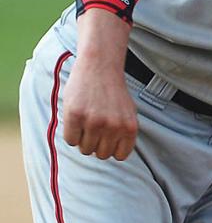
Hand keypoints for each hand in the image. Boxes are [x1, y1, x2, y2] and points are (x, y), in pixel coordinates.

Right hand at [62, 8, 137, 159]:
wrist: (100, 67)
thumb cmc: (113, 92)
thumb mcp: (128, 113)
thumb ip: (124, 134)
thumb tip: (115, 156)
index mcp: (130, 128)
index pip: (120, 156)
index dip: (111, 149)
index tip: (106, 139)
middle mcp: (114, 126)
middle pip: (102, 155)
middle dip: (96, 145)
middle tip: (94, 130)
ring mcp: (94, 121)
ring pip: (85, 149)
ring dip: (83, 140)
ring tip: (86, 124)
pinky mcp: (76, 115)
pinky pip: (70, 140)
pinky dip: (71, 134)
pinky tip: (76, 121)